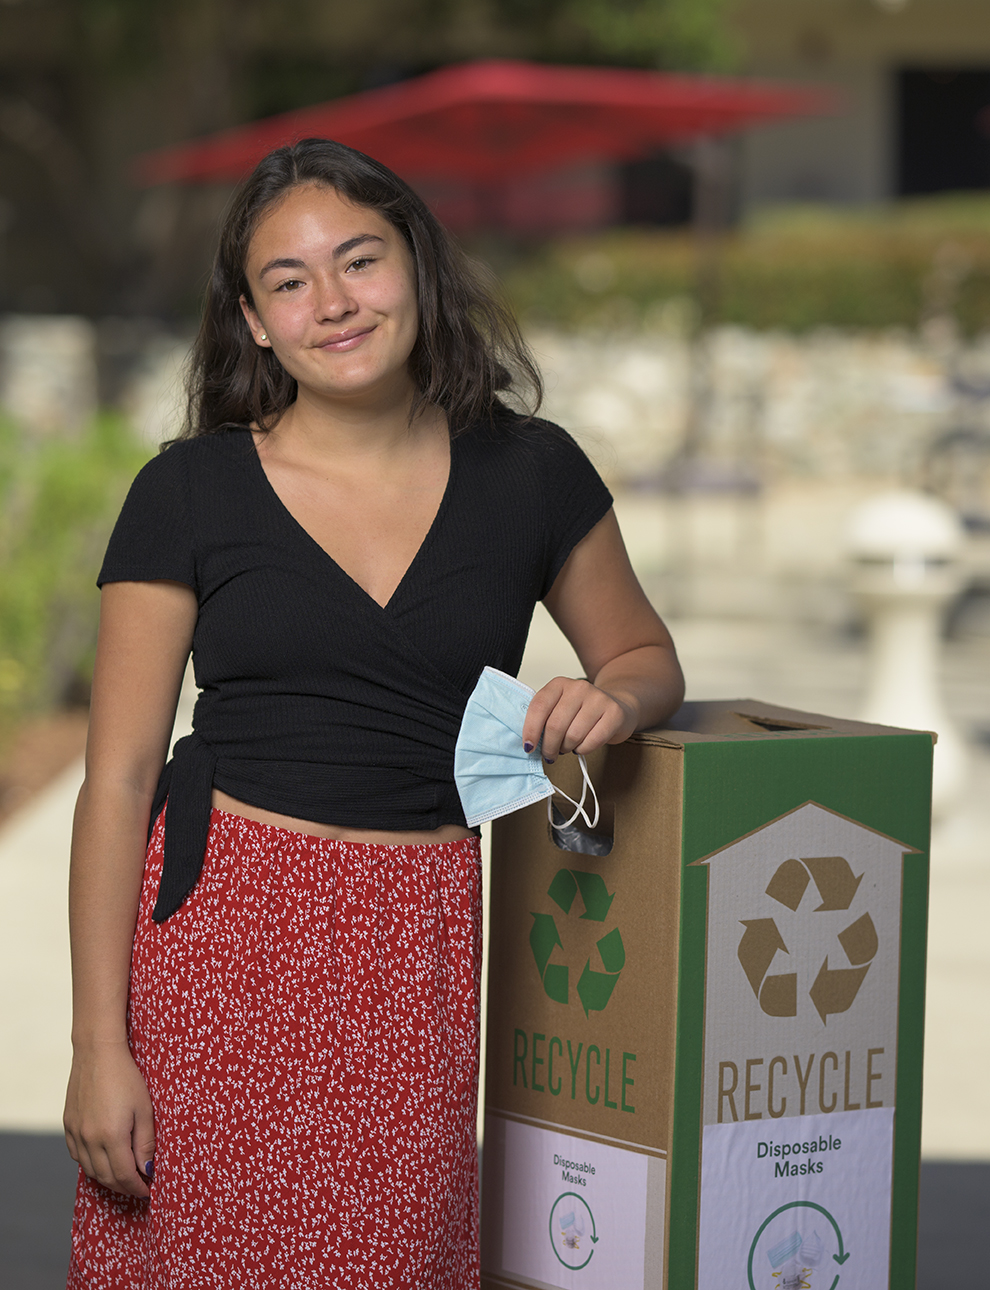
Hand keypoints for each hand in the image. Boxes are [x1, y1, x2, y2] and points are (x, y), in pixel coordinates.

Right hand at [63, 1041, 154, 1197]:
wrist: (97, 1052)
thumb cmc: (126, 1077)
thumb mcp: (144, 1109)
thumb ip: (145, 1142)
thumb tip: (147, 1169)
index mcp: (111, 1136)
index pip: (124, 1176)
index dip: (137, 1187)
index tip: (148, 1190)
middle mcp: (89, 1139)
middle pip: (106, 1177)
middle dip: (124, 1186)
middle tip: (139, 1186)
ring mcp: (76, 1133)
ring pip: (90, 1169)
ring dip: (107, 1177)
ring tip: (124, 1175)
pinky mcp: (68, 1125)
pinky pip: (77, 1155)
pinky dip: (91, 1163)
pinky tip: (103, 1159)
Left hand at [523, 676, 635, 762]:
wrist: (617, 705)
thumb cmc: (582, 711)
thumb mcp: (559, 707)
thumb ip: (544, 718)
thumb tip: (528, 742)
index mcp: (559, 684)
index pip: (539, 707)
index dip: (530, 730)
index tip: (528, 747)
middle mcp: (579, 687)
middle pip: (555, 725)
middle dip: (549, 747)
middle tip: (550, 755)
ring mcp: (598, 698)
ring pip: (573, 736)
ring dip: (566, 748)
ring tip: (567, 747)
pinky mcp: (614, 713)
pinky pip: (591, 742)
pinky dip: (583, 750)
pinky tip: (582, 745)